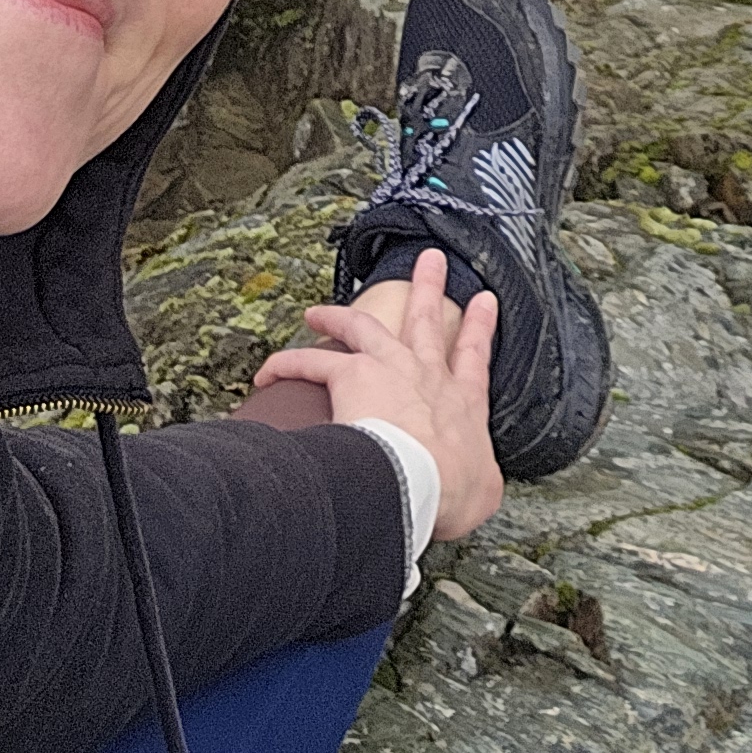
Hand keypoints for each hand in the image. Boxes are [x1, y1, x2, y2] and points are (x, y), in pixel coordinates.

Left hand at [251, 250, 503, 543]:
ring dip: (341, 313)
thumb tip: (473, 492)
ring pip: (365, 326)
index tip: (481, 302)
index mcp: (462, 401)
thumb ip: (479, 484)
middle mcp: (426, 374)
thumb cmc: (450, 490)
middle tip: (430, 261)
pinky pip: (312, 362)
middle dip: (428, 287)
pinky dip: (288, 363)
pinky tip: (269, 369)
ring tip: (320, 310)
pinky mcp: (352, 375)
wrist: (419, 480)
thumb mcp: (482, 491)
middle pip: (426, 320)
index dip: (478, 325)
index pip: (473, 354)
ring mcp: (388, 368)